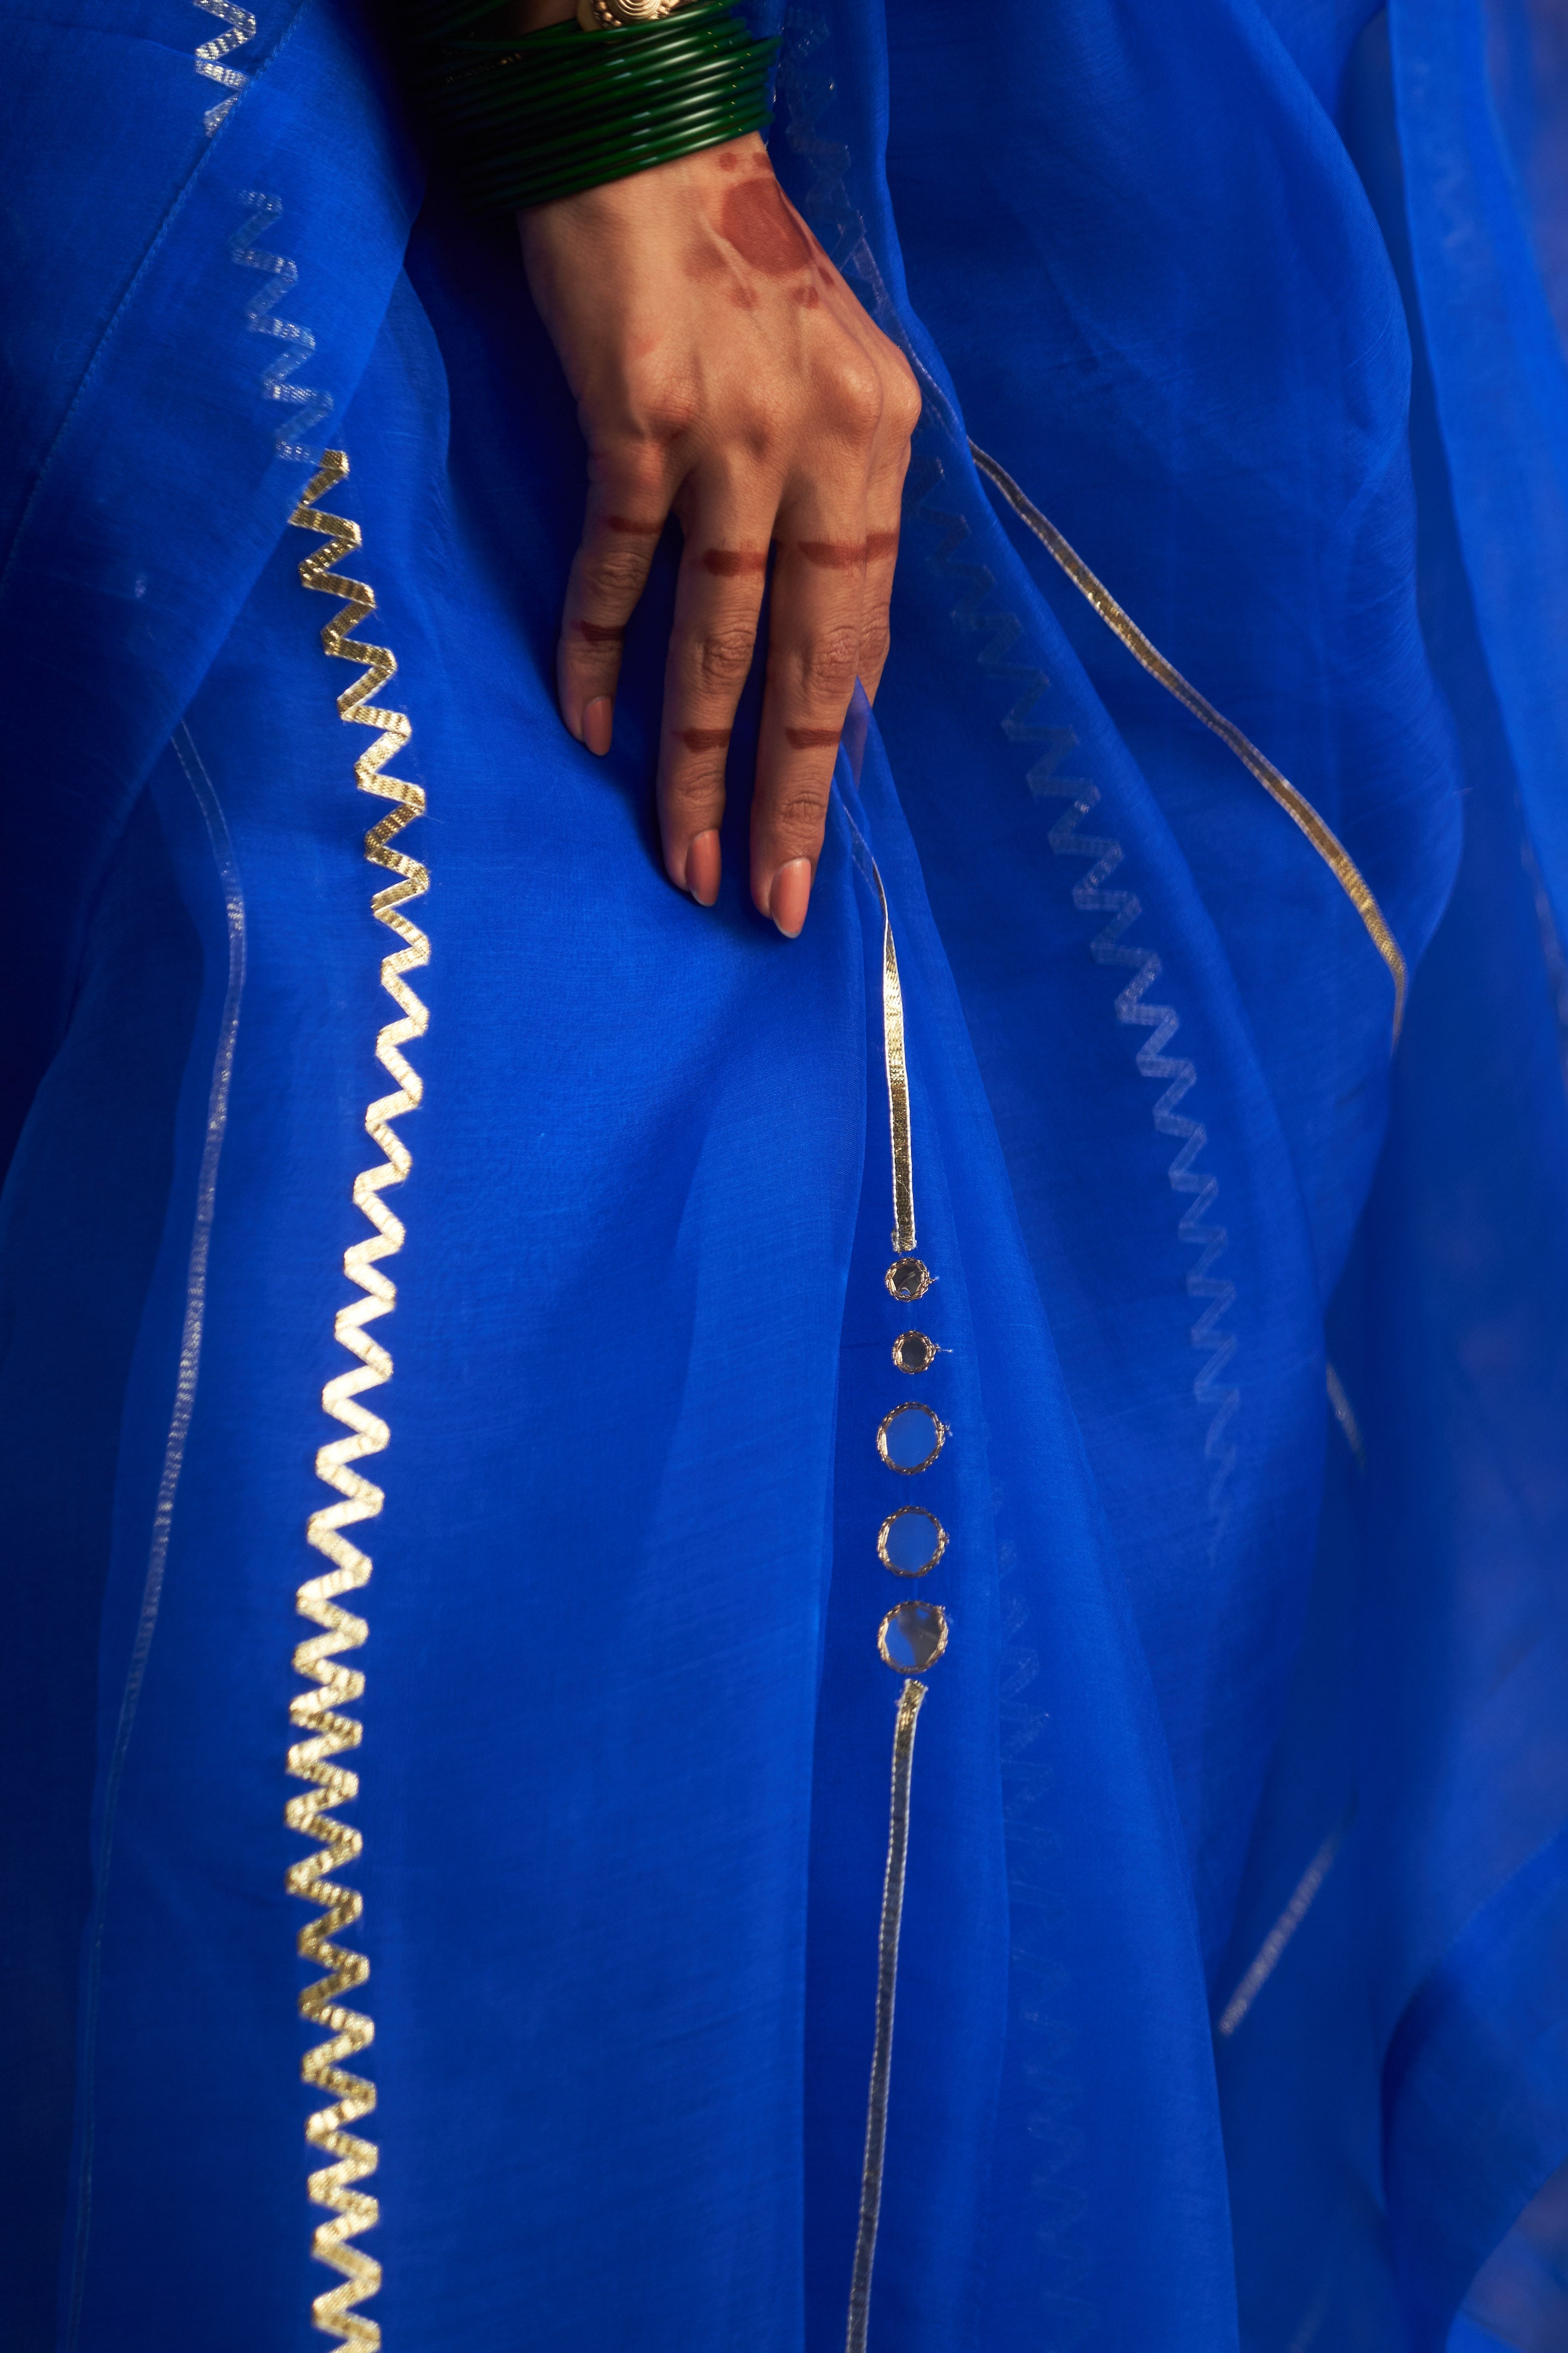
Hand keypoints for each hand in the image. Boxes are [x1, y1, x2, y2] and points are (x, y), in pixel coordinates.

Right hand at [518, 133, 921, 934]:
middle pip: (807, 660)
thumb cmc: (732, 272)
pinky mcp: (641, 417)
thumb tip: (829, 667)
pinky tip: (587, 731)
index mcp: (881, 442)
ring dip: (694, 762)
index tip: (812, 836)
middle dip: (786, 794)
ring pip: (713, 636)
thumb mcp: (824, 383)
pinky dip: (595, 653)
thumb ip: (832, 514)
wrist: (644, 141)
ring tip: (684, 860)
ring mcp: (733, 432)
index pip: (865, 631)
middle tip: (774, 900)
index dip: (835, 744)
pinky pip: (617, 566)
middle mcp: (824, 443)